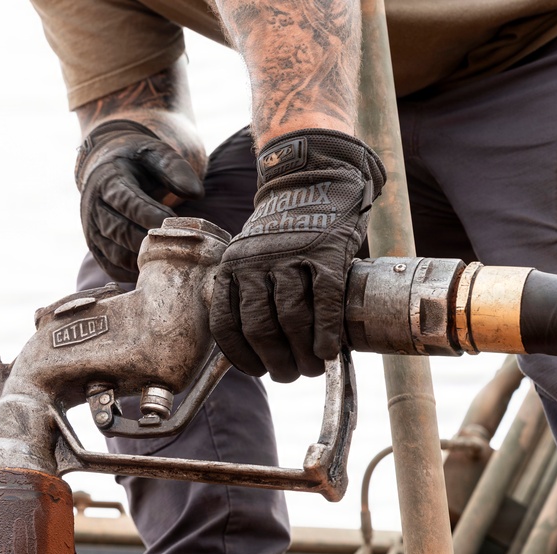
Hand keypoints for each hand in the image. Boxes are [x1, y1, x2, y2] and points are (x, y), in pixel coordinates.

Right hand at [75, 120, 203, 281]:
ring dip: (144, 260)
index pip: (126, 202)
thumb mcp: (155, 153)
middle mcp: (93, 206)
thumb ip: (174, 168)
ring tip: (172, 257)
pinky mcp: (96, 247)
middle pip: (120, 231)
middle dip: (150, 241)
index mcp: (108, 179)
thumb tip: (196, 193)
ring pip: (116, 254)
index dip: (150, 215)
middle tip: (180, 245)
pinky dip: (134, 272)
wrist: (109, 168)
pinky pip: (112, 267)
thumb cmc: (138, 162)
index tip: (175, 222)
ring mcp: (91, 229)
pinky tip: (156, 268)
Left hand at [210, 129, 385, 381]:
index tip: (258, 371)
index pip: (226, 325)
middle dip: (276, 361)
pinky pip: (324, 301)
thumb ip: (254, 291)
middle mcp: (254, 261)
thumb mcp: (254, 255)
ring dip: (302, 353)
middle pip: (259, 328)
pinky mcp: (325, 251)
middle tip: (290, 374)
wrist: (314, 175)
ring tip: (311, 366)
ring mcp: (290, 255)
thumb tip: (269, 346)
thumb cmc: (286, 228)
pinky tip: (329, 350)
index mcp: (232, 266)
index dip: (241, 357)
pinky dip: (326, 332)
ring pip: (290, 318)